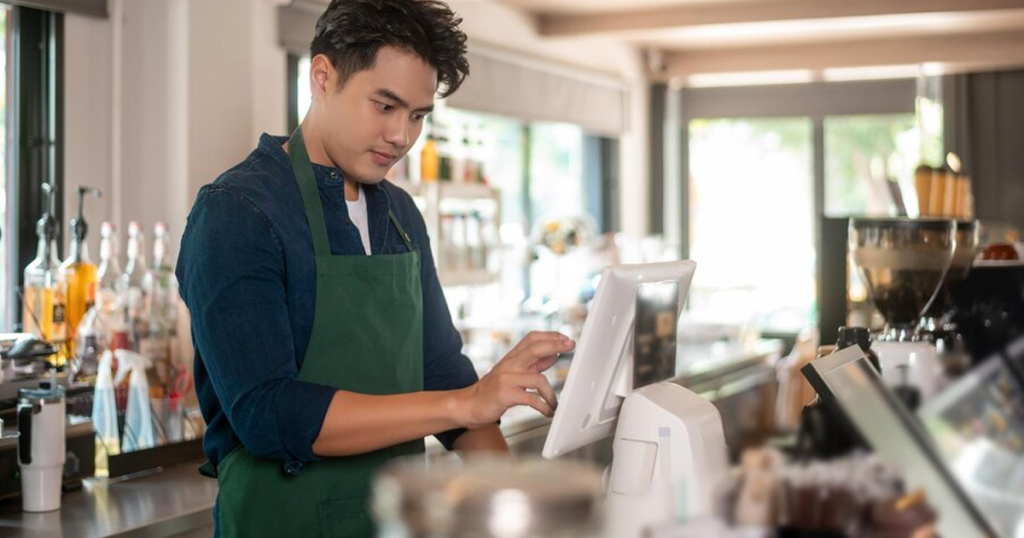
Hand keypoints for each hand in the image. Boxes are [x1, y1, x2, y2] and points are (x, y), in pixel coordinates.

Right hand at [456, 331, 574, 428]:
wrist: (469, 404)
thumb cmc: (493, 390)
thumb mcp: (513, 373)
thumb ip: (534, 364)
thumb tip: (554, 354)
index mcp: (512, 358)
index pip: (532, 338)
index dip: (550, 336)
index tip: (567, 339)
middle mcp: (510, 364)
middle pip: (534, 348)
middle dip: (555, 344)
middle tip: (570, 345)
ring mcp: (507, 378)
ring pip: (538, 379)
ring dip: (551, 394)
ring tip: (554, 404)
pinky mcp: (505, 394)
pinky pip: (531, 399)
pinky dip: (544, 406)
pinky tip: (548, 411)